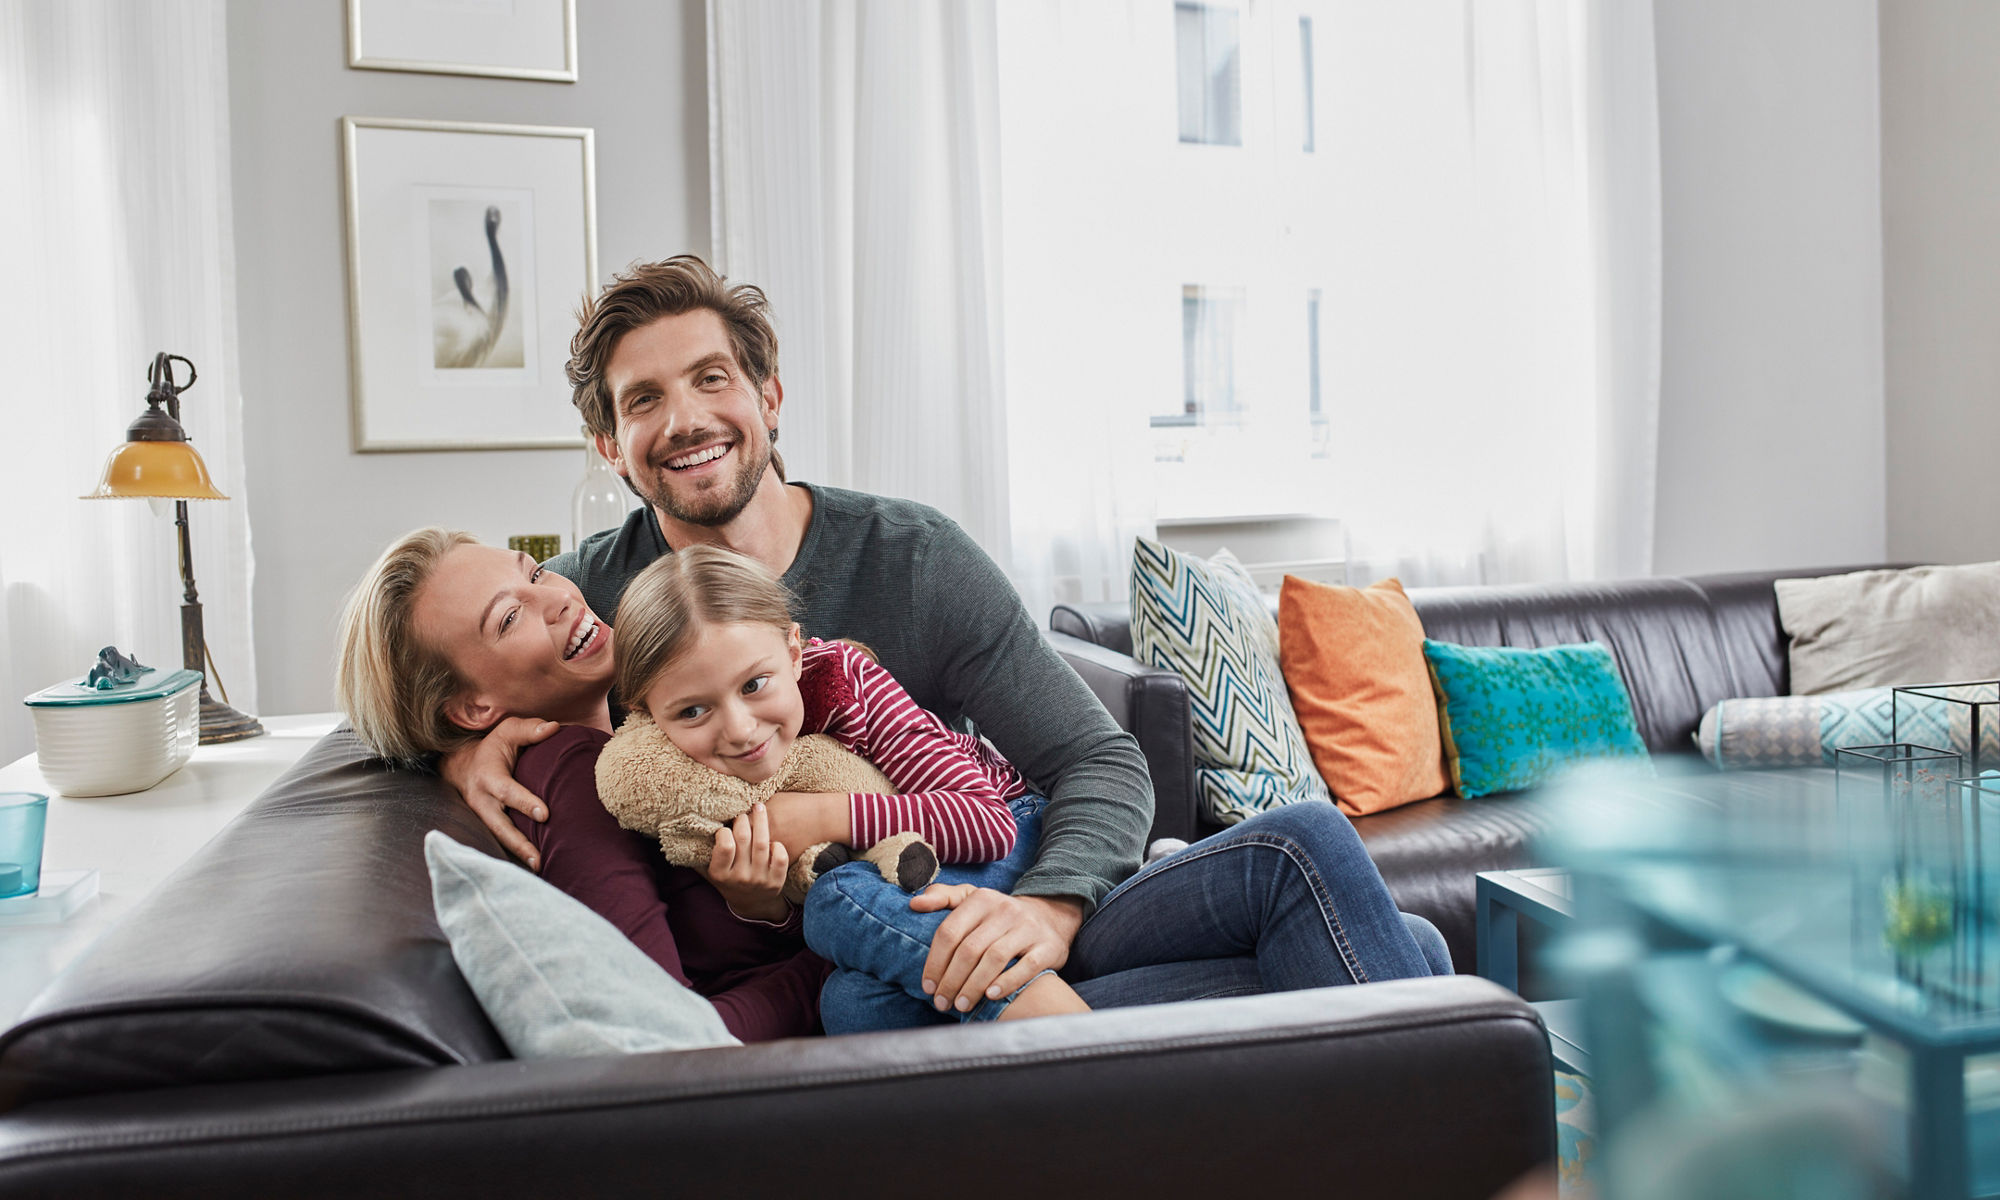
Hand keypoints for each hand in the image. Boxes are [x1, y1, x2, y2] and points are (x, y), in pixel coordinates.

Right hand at [437, 717, 558, 870]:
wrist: (460, 767)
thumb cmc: (492, 748)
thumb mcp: (507, 732)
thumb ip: (529, 729)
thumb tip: (554, 728)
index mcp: (488, 777)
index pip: (507, 791)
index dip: (524, 802)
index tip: (544, 814)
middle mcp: (482, 802)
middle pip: (499, 826)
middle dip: (518, 842)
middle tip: (538, 858)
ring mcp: (483, 818)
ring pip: (498, 839)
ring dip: (517, 855)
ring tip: (540, 867)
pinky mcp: (487, 828)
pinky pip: (499, 843)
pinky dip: (514, 856)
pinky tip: (534, 867)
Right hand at [706, 804, 790, 922]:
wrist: (751, 904)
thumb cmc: (728, 879)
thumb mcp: (710, 871)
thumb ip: (699, 854)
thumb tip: (684, 829)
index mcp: (720, 874)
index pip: (725, 846)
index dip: (725, 831)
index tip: (725, 827)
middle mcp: (740, 878)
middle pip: (744, 839)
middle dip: (743, 819)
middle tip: (742, 812)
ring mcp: (759, 880)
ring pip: (763, 843)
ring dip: (761, 821)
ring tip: (758, 807)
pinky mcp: (776, 881)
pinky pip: (780, 857)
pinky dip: (777, 844)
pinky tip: (771, 839)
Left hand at [910, 888, 1084, 1013]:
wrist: (1050, 916)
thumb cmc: (998, 915)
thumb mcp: (972, 898)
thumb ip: (943, 897)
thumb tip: (914, 904)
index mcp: (982, 899)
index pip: (949, 931)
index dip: (935, 962)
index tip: (927, 987)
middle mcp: (1005, 910)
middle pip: (970, 949)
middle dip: (951, 980)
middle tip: (941, 1002)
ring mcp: (1028, 928)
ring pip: (994, 958)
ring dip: (973, 986)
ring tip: (961, 1005)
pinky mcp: (1048, 947)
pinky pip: (1027, 966)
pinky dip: (1007, 983)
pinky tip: (991, 997)